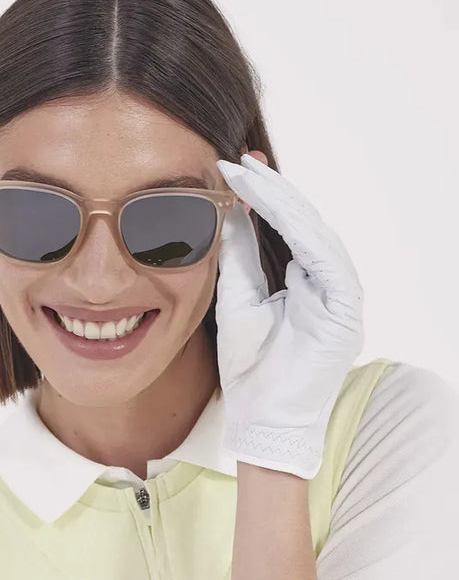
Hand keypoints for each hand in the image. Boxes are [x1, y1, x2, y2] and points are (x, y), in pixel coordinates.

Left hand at [214, 153, 364, 478]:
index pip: (289, 229)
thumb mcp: (237, 299)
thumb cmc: (251, 369)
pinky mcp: (347, 309)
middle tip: (241, 158)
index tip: (234, 167)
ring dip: (282, 199)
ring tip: (249, 173)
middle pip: (304, 224)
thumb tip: (231, 210)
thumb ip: (239, 256)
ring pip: (315, 232)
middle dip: (272, 188)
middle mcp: (331, 285)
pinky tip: (269, 203)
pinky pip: (323, 255)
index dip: (264, 197)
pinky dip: (296, 226)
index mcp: (309, 284)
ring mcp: (343, 297)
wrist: (262, 421)